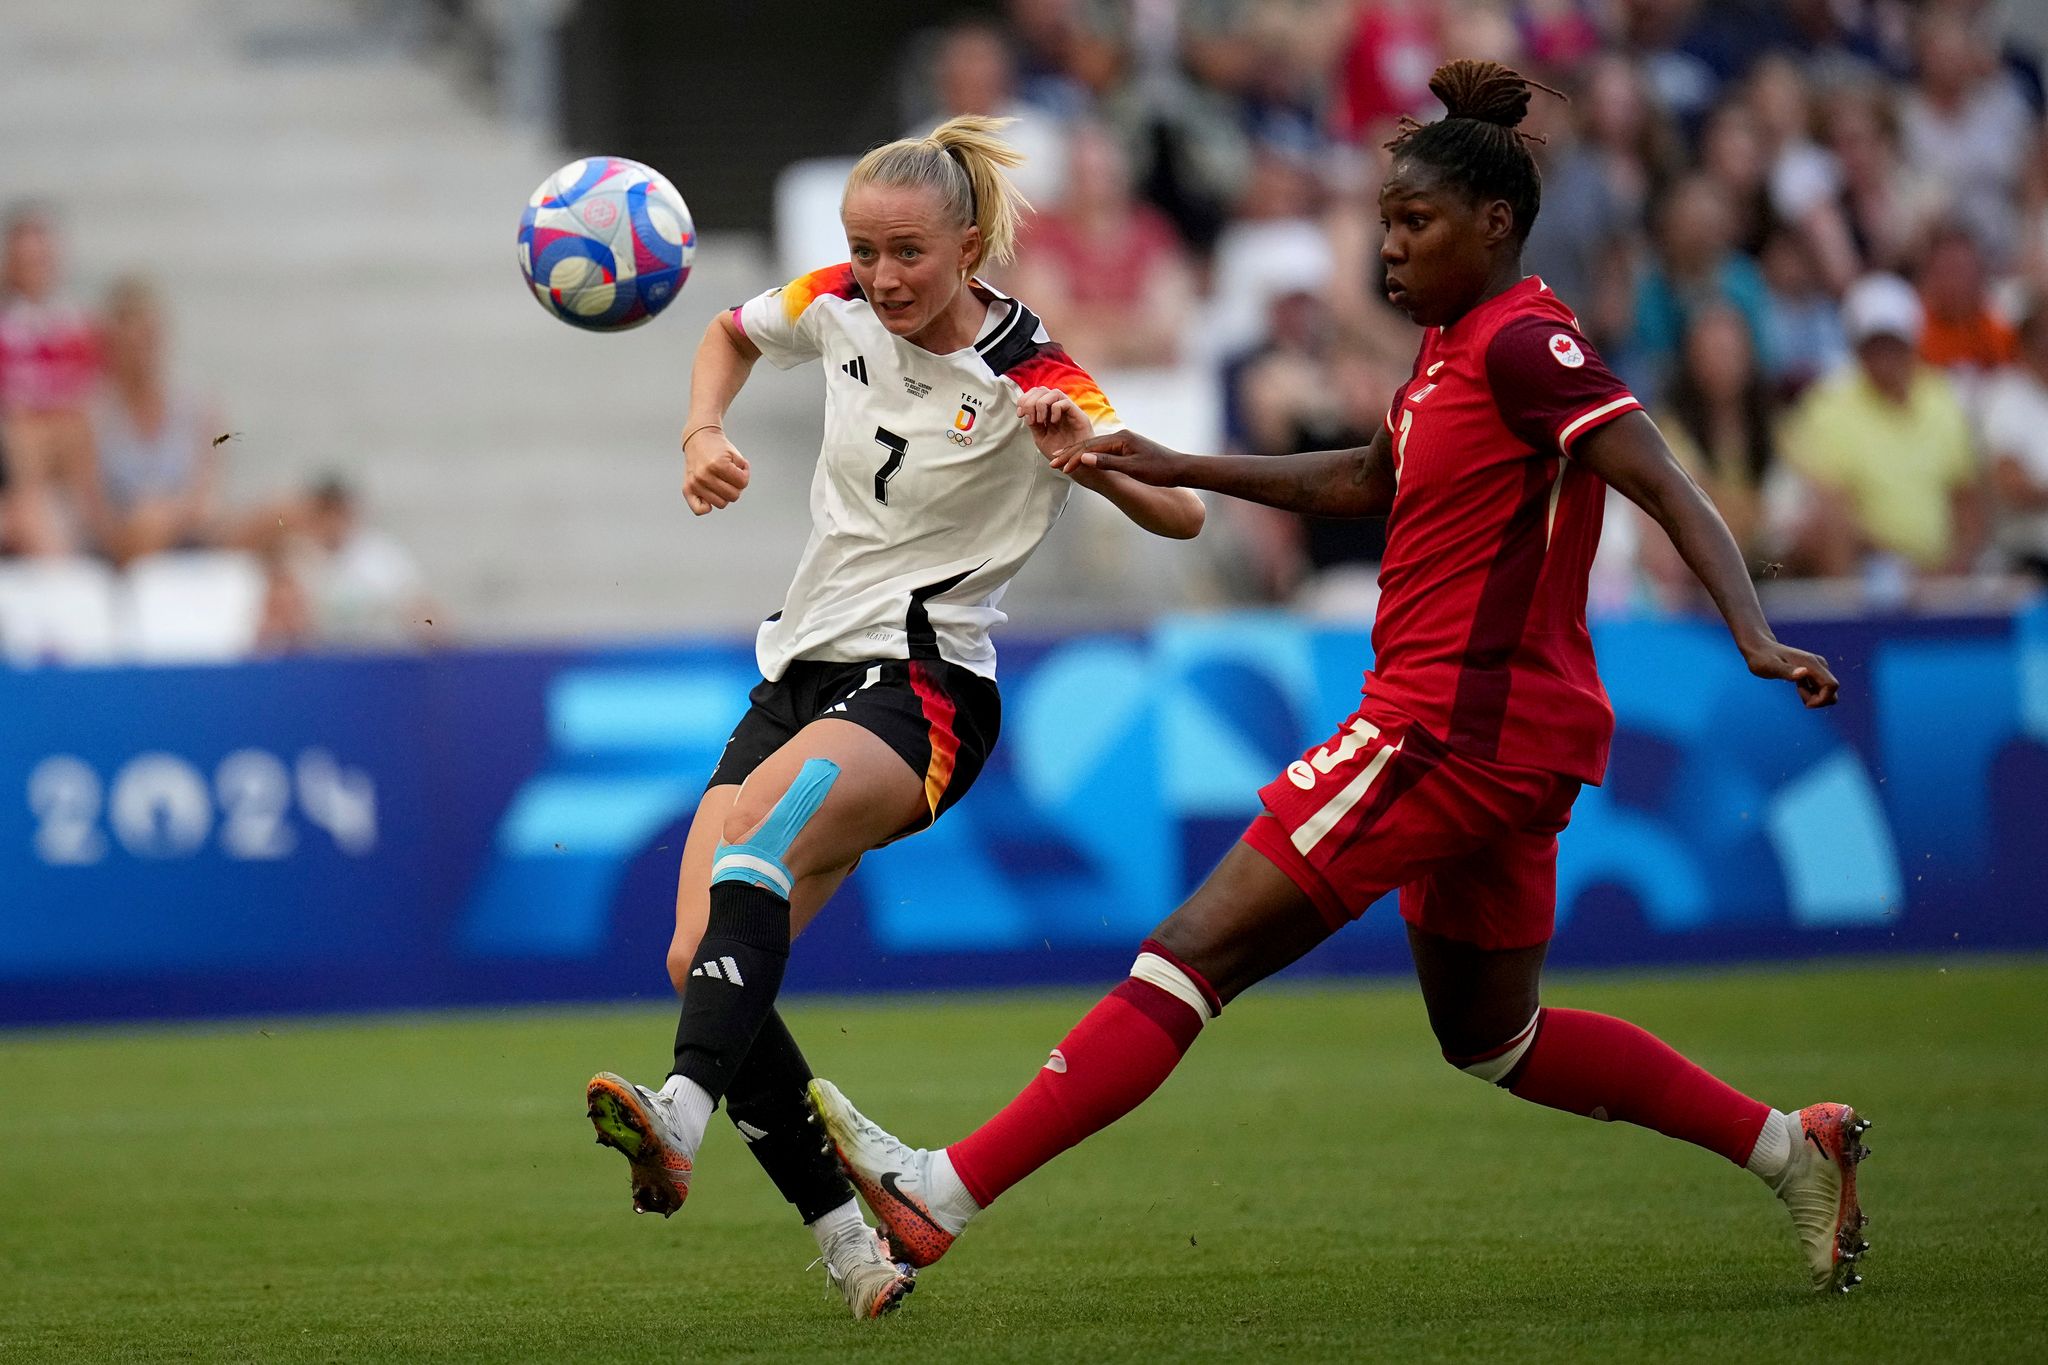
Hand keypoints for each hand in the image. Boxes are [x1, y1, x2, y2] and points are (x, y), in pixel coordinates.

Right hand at [682, 425, 749, 514]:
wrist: (699, 439)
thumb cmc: (719, 449)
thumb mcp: (736, 456)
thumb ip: (742, 476)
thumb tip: (733, 495)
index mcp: (718, 464)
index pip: (742, 483)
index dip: (745, 475)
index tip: (739, 468)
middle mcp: (704, 475)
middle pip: (733, 496)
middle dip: (736, 487)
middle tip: (730, 477)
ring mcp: (695, 483)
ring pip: (721, 504)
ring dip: (725, 495)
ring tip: (721, 483)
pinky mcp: (687, 489)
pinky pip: (699, 510)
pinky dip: (706, 507)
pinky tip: (710, 497)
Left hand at [1018, 386, 1092, 459]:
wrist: (1075, 465)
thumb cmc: (1061, 454)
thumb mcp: (1041, 439)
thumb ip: (1033, 425)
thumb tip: (1026, 413)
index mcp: (1048, 412)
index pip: (1035, 394)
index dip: (1024, 399)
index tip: (1020, 414)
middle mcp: (1058, 408)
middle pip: (1042, 390)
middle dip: (1030, 401)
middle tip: (1030, 418)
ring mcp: (1068, 411)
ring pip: (1053, 392)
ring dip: (1041, 404)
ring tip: (1041, 420)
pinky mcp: (1078, 415)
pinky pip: (1065, 402)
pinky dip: (1055, 410)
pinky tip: (1054, 422)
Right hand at [1053, 428, 1190, 484]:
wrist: (1181, 469)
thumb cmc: (1159, 470)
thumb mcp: (1132, 468)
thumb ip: (1107, 462)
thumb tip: (1083, 458)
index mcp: (1120, 439)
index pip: (1090, 448)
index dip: (1072, 457)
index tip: (1058, 466)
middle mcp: (1121, 436)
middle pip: (1090, 444)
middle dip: (1071, 454)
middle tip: (1053, 461)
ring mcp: (1124, 441)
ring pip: (1095, 447)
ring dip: (1078, 454)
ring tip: (1062, 459)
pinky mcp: (1128, 448)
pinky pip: (1104, 451)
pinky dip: (1091, 456)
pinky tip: (1084, 460)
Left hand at [1743, 639, 1839, 707]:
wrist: (1760, 649)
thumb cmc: (1762, 659)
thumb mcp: (1770, 667)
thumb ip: (1787, 670)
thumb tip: (1804, 673)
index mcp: (1812, 664)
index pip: (1832, 685)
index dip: (1822, 699)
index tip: (1805, 703)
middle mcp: (1819, 664)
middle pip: (1832, 690)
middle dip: (1818, 700)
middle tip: (1798, 692)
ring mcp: (1817, 667)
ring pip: (1827, 690)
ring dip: (1814, 696)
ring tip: (1796, 688)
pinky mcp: (1813, 671)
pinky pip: (1821, 688)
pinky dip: (1811, 693)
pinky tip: (1798, 687)